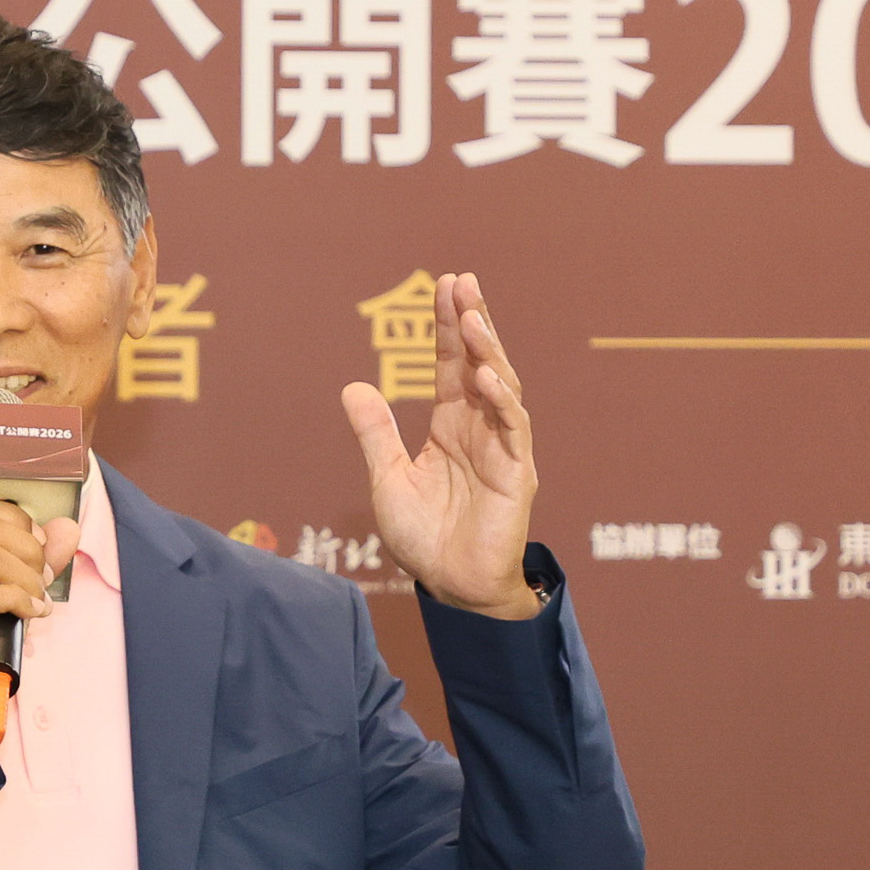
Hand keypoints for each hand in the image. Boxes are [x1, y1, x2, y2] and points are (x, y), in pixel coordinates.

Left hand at [341, 271, 540, 619]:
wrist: (451, 586)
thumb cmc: (424, 537)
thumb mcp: (388, 479)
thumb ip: (375, 434)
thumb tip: (352, 386)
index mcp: (451, 425)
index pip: (452, 364)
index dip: (447, 327)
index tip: (444, 286)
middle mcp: (480, 429)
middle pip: (480, 363)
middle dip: (472, 322)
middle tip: (462, 282)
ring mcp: (502, 447)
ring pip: (501, 387)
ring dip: (488, 351)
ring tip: (472, 318)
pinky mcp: (516, 473)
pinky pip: (513, 429)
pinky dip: (501, 401)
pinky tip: (485, 377)